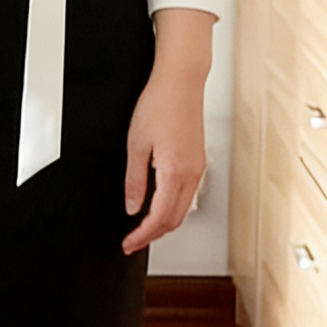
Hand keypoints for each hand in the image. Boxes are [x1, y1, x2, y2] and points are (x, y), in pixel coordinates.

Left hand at [122, 7, 214, 256]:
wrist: (180, 82)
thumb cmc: (159, 105)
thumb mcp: (136, 145)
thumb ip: (135, 181)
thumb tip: (133, 207)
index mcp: (175, 172)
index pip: (159, 218)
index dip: (142, 236)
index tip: (128, 244)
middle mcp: (191, 174)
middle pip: (174, 219)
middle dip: (153, 235)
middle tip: (132, 242)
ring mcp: (197, 168)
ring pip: (183, 209)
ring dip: (164, 223)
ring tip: (143, 229)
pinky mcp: (198, 161)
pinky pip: (187, 195)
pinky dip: (172, 208)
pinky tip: (158, 205)